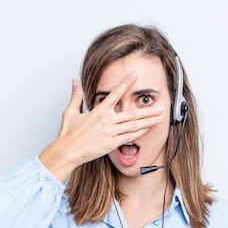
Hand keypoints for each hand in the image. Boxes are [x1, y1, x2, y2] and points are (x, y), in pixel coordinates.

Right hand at [40, 73, 163, 181]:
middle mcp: (107, 120)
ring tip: (159, 118)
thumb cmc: (68, 134)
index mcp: (99, 111)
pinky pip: (129, 137)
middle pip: (132, 113)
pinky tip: (147, 129)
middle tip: (160, 107)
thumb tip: (75, 81)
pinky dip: (139, 133)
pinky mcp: (111, 144)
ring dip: (148, 121)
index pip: (115, 93)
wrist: (68, 151)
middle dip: (148, 110)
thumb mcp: (70, 112)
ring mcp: (110, 133)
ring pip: (134, 125)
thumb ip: (76, 96)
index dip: (125, 83)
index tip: (135, 75)